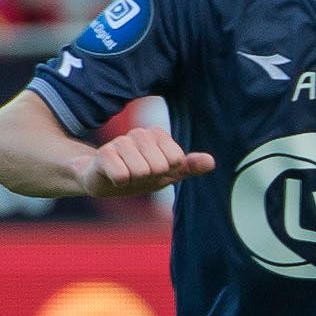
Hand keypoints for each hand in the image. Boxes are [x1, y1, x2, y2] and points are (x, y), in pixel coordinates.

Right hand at [79, 126, 213, 197]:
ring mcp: (121, 141)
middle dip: (150, 177)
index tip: (156, 170)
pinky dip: (119, 182)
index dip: (168, 172)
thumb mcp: (169, 173)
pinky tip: (113, 176)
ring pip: (141, 171)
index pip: (177, 159)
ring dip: (134, 180)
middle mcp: (140, 133)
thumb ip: (190, 167)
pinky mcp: (104, 153)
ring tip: (127, 174)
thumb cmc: (141, 175)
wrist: (104, 180)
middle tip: (139, 174)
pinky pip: (121, 176)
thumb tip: (211, 161)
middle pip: (159, 166)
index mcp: (159, 135)